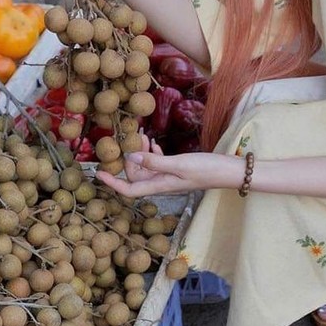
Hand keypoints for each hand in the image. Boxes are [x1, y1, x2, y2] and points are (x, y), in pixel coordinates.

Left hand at [95, 138, 239, 197]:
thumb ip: (154, 162)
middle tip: (132, 138)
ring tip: (143, 137)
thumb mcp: (178, 164)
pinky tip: (155, 144)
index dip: (112, 183)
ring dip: (141, 154)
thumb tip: (129, 158)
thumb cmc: (205, 169)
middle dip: (129, 158)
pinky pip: (158, 164)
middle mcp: (162, 184)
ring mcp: (169, 177)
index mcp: (159, 186)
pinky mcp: (177, 170)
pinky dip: (153, 154)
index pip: (129, 189)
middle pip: (136, 175)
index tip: (98, 174)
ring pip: (146, 168)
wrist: (227, 171)